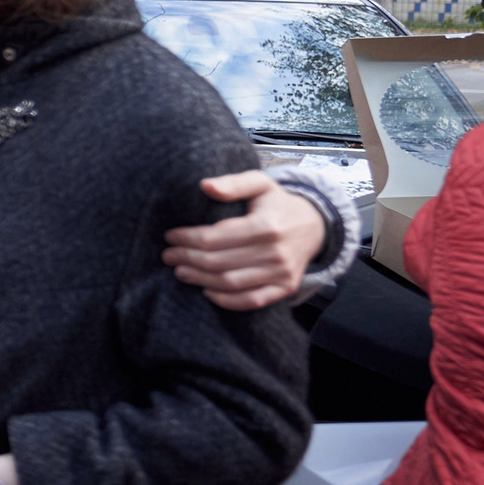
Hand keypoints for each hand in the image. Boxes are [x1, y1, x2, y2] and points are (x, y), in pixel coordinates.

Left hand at [164, 172, 324, 309]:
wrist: (315, 226)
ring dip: (200, 280)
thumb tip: (204, 185)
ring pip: (230, 283)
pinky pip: (252, 300)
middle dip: (187, 259)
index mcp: (266, 226)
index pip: (215, 238)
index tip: (170, 236)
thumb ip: (233, 183)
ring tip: (180, 272)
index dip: (187, 238)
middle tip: (168, 256)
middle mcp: (275, 252)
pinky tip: (207, 292)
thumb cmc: (278, 204)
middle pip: (218, 262)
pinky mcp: (285, 288)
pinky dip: (227, 301)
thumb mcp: (260, 184)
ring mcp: (282, 273)